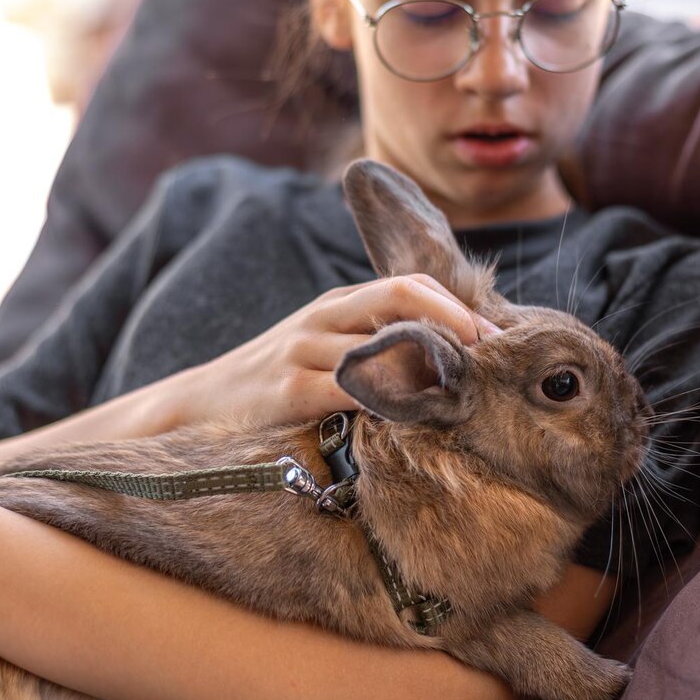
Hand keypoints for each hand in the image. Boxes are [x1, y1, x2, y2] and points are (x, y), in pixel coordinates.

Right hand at [176, 273, 500, 428]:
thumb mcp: (325, 346)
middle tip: (495, 356)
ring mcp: (305, 350)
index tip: (499, 337)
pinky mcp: (290, 391)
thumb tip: (449, 361)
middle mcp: (325, 316)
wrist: (201, 402)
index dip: (459, 307)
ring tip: (469, 389)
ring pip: (383, 343)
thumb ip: (374, 344)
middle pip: (404, 297)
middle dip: (458, 322)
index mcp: (340, 301)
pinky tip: (414, 415)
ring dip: (432, 364)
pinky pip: (351, 389)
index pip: (411, 285)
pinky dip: (389, 399)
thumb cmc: (278, 378)